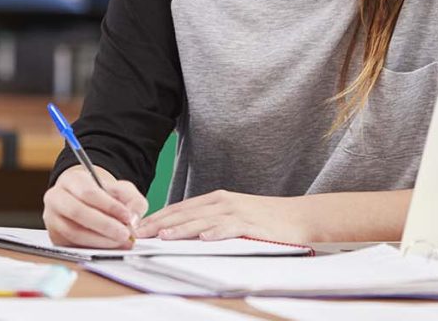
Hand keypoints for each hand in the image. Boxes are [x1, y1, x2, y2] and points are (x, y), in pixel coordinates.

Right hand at [42, 165, 147, 248]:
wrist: (88, 203)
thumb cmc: (105, 195)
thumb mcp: (123, 191)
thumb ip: (133, 201)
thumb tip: (133, 220)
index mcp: (71, 180)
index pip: (88, 192)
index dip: (108, 206)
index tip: (127, 216)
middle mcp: (56, 197)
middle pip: (77, 212)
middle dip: (104, 225)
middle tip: (125, 234)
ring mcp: (53, 219)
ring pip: (73, 232)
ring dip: (100, 240)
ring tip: (121, 242)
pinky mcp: (55, 238)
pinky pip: (73, 246)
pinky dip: (93, 248)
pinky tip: (110, 247)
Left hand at [135, 190, 307, 243]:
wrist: (296, 215)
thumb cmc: (263, 219)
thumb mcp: (233, 214)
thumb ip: (211, 219)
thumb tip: (186, 231)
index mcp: (216, 199)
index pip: (181, 207)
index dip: (160, 216)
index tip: (141, 225)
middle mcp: (223, 202)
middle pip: (186, 212)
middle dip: (161, 223)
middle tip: (141, 233)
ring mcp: (236, 211)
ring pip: (203, 220)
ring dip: (182, 228)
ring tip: (164, 236)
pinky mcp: (250, 223)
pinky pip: (230, 228)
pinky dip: (216, 232)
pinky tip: (204, 238)